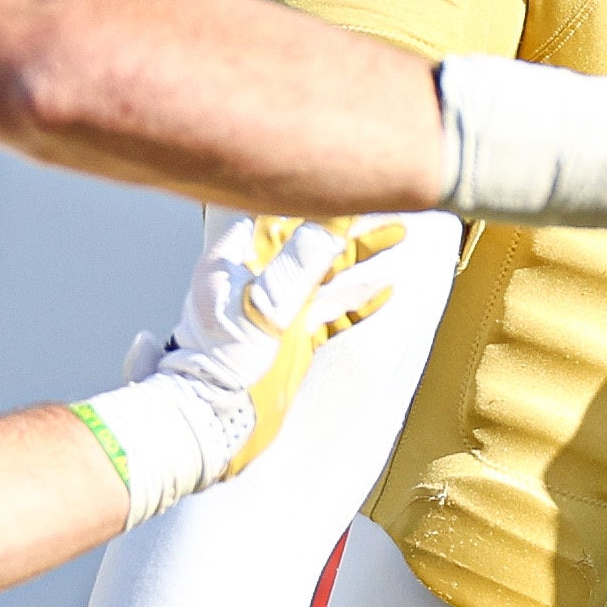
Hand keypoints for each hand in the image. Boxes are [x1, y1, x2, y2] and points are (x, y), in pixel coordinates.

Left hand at [154, 211, 410, 488]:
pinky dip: (356, 300)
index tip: (354, 180)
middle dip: (348, 221)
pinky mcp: (290, 341)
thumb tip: (333, 219)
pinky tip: (384, 289)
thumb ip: (301, 261)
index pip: (280, 213)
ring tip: (397, 233)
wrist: (209, 425)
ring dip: (358, 255)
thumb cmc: (224, 363)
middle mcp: (254, 281)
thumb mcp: (266, 307)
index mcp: (235, 262)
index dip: (317, 196)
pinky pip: (329, 312)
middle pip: (308, 238)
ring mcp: (273, 312)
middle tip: (388, 201)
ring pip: (324, 273)